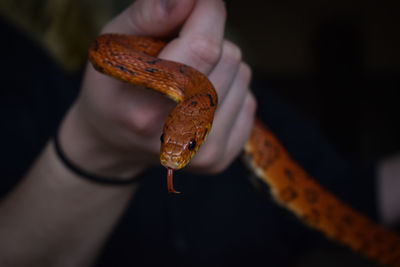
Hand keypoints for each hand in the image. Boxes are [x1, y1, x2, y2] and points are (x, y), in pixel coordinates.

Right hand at [60, 0, 255, 178]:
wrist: (114, 142)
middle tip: (179, 52)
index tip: (199, 1)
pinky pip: (249, 100)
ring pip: (243, 76)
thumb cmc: (113, 88)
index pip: (205, 46)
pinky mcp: (220, 159)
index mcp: (146, 106)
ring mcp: (203, 153)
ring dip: (220, 66)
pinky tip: (199, 100)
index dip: (209, 11)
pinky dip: (228, 90)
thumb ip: (150, 15)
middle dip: (209, 40)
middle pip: (230, 58)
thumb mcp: (113, 45)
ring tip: (187, 78)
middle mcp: (179, 135)